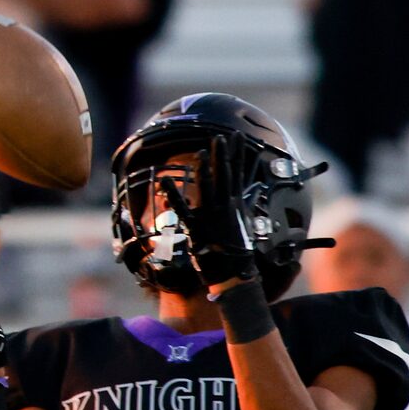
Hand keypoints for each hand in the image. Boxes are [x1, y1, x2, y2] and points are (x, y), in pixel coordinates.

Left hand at [171, 134, 260, 289]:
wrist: (234, 273)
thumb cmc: (237, 253)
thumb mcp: (242, 226)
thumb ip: (240, 208)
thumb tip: (245, 196)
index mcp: (235, 204)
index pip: (236, 173)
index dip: (235, 154)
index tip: (235, 138)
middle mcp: (225, 206)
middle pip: (225, 175)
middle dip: (223, 154)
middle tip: (222, 135)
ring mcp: (212, 216)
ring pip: (209, 187)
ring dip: (205, 168)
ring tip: (203, 149)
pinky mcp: (197, 228)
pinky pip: (182, 208)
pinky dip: (172, 195)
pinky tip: (163, 182)